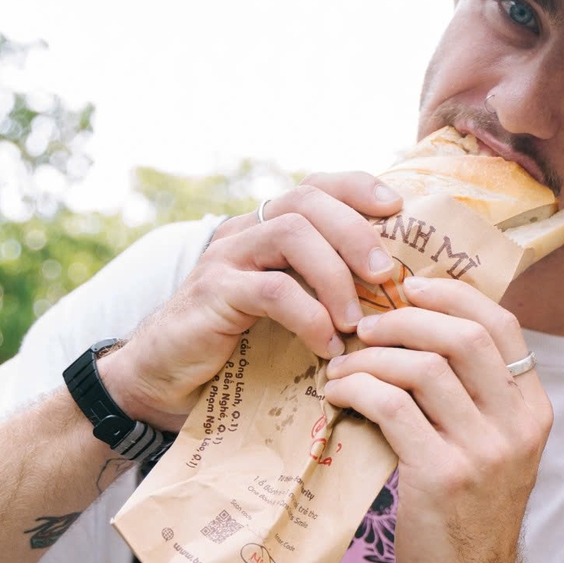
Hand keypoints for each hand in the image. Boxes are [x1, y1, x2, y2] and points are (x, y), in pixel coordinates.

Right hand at [102, 172, 403, 430]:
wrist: (165, 378)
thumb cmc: (239, 346)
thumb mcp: (288, 309)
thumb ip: (324, 288)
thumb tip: (395, 289)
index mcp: (267, 229)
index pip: (316, 185)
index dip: (358, 187)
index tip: (398, 208)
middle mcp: (245, 232)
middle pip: (307, 201)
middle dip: (356, 233)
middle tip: (386, 276)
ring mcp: (226, 259)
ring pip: (291, 235)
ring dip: (336, 275)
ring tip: (358, 320)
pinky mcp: (214, 295)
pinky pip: (272, 290)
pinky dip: (310, 317)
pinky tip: (327, 346)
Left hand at [321, 275, 550, 562]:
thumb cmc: (470, 515)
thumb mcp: (493, 449)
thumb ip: (473, 397)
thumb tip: (420, 331)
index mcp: (533, 409)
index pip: (501, 324)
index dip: (451, 296)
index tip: (409, 290)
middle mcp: (517, 425)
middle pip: (462, 335)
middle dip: (404, 318)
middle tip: (365, 326)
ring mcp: (482, 451)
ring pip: (422, 367)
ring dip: (370, 356)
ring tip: (342, 365)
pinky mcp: (441, 475)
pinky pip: (392, 406)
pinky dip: (357, 389)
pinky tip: (338, 394)